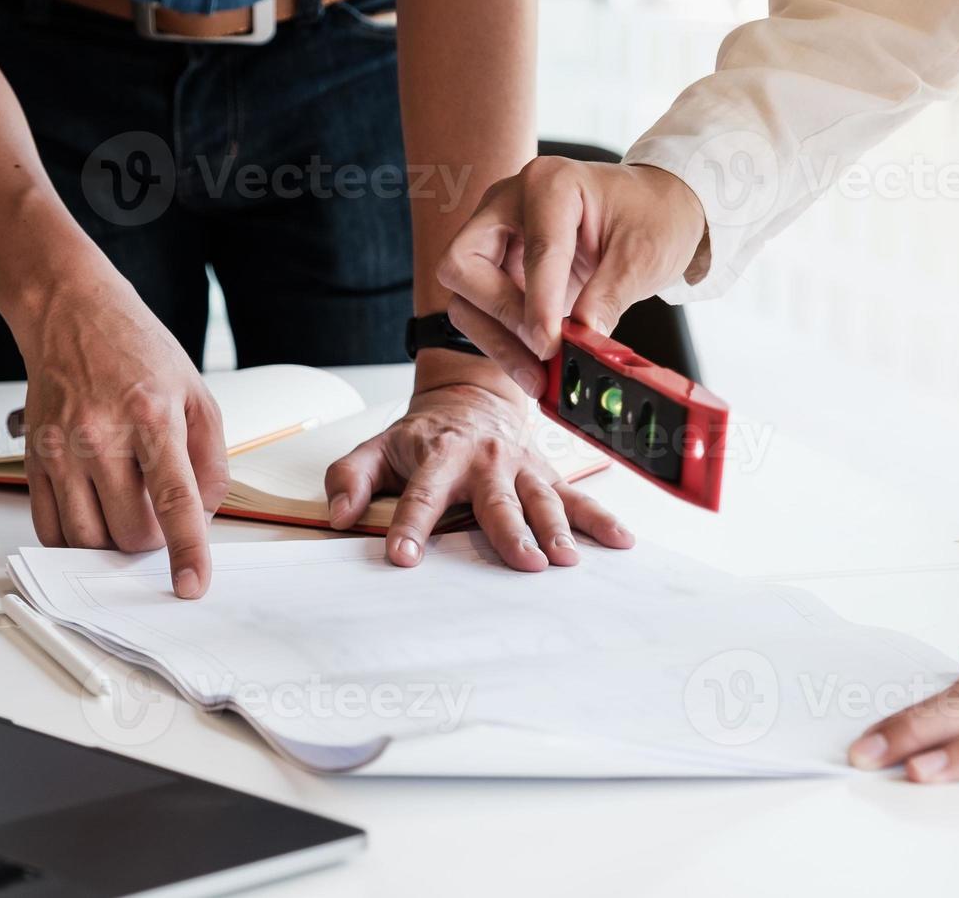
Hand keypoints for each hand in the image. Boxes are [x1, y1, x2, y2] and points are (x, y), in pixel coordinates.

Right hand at [16, 269, 228, 598]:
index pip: (173, 498)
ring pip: (85, 539)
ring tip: (124, 507)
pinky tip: (93, 513)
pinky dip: (75, 537)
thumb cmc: (137, 352)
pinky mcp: (34, 460)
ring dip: (111, 541)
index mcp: (150, 416)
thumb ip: (210, 461)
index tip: (191, 584)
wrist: (72, 315)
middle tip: (157, 514)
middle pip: (127, 531)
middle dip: (150, 540)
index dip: (186, 550)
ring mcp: (60, 449)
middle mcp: (99, 435)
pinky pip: (49, 527)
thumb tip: (204, 517)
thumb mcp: (197, 395)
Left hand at [323, 374, 634, 570]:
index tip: (403, 556)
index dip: (410, 525)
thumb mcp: (377, 448)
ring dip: (558, 529)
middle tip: (523, 561)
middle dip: (510, 531)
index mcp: (439, 455)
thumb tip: (338, 514)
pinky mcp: (545, 475)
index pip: (421, 494)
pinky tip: (620, 540)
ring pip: (541, 500)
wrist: (470, 396)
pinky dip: (600, 519)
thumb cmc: (422, 435)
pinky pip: (576, 498)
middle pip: (497, 500)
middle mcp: (485, 460)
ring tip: (567, 559)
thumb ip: (351, 478)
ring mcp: (520, 467)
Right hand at [435, 157, 706, 396]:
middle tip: (542, 353)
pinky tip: (533, 367)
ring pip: (465, 296)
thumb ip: (609, 296)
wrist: (654, 209)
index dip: (540, 305)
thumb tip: (583, 342)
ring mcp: (495, 234)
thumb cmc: (650, 217)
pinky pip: (479, 310)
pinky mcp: (495, 266)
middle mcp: (508, 203)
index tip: (551, 346)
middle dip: (501, 315)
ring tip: (537, 377)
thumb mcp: (643, 255)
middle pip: (465, 265)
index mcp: (550, 184)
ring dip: (496, 340)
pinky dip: (502, 343)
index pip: (536, 250)